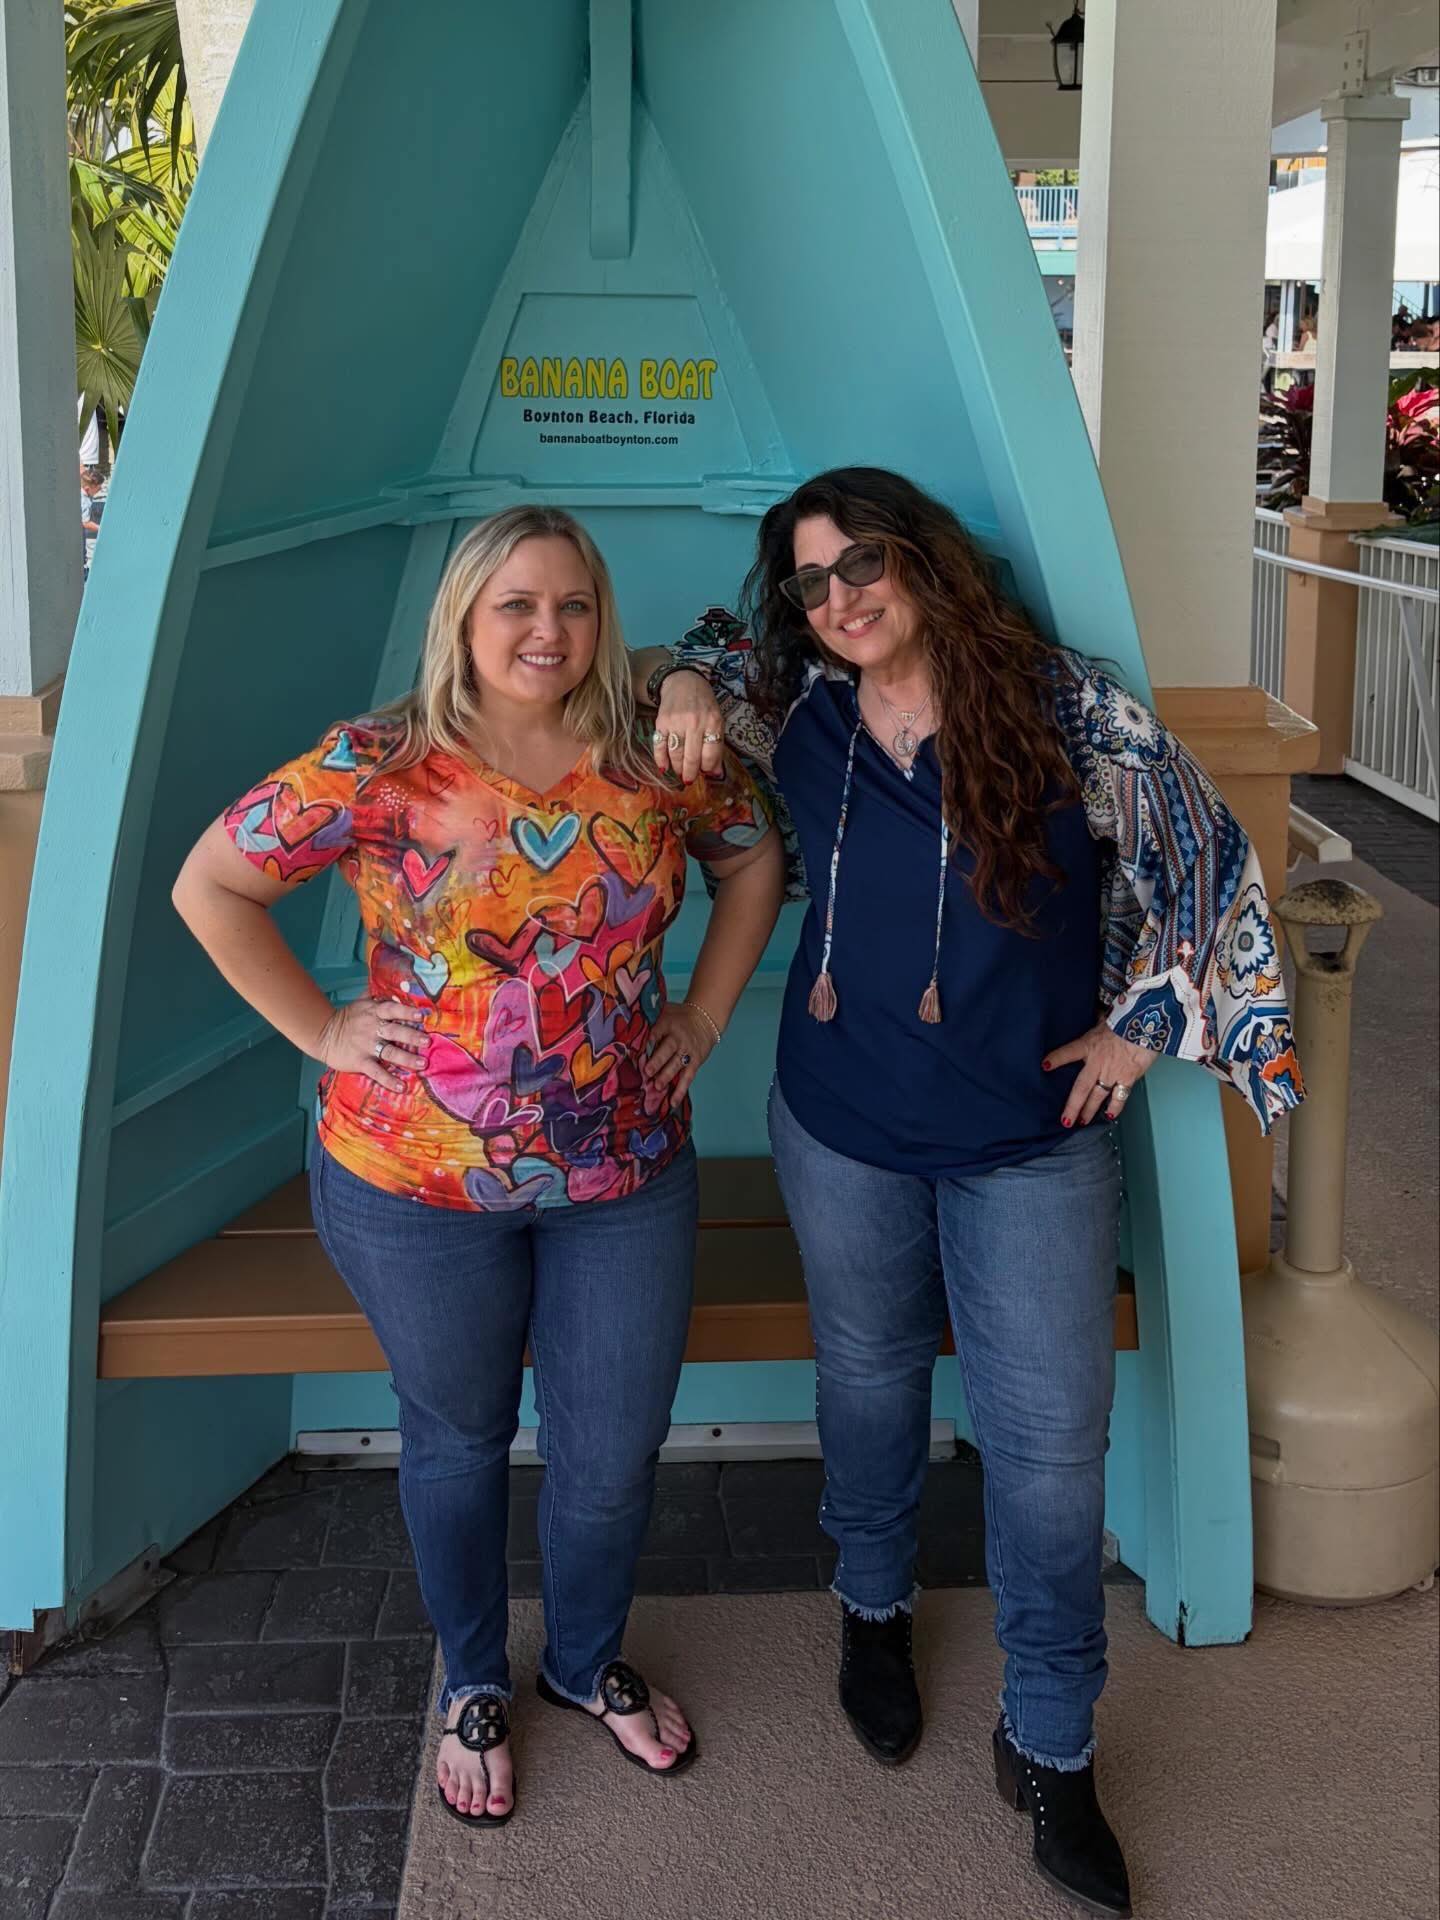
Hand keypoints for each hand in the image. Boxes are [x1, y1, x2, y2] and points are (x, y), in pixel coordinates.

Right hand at [316, 995, 429, 1090]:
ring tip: (423, 1064)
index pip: (392, 1010)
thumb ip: (377, 994)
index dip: (406, 1012)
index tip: (421, 1016)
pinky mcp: (360, 1062)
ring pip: (389, 1052)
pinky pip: (376, 1072)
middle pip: (394, 1032)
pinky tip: (402, 1087)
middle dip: (412, 1036)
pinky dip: (389, 1080)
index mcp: (373, 1012)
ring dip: (407, 1059)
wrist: (323, 1034)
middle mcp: (372, 1028)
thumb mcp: (361, 1002)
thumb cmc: (348, 1018)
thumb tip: (395, 981)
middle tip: (427, 1042)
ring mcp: (366, 1046)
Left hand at [644, 1001, 719, 1102]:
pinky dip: (681, 1090)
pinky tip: (672, 1102)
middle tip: (647, 1072)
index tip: (636, 1048)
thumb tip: (624, 1023)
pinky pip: (687, 1077)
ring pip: (677, 1065)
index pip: (657, 1031)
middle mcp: (678, 1038)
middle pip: (668, 1049)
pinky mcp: (694, 1062)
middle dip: (658, 1061)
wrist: (704, 1019)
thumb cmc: (678, 1017)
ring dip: (667, 1076)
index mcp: (668, 1023)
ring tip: (657, 1086)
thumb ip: (648, 1017)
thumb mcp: (664, 1011)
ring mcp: (687, 1051)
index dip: (648, 1039)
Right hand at [652, 670, 724, 784]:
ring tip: (679, 773)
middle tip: (689, 780)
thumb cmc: (703, 704)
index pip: (711, 754)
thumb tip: (716, 773)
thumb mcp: (716, 721)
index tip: (705, 772)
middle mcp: (695, 722)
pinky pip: (659, 746)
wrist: (683, 682)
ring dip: (677, 768)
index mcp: (713, 722)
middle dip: (691, 773)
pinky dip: (661, 759)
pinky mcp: (661, 722)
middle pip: (692, 757)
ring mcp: (677, 722)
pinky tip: (664, 768)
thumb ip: (717, 746)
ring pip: (676, 754)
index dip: (708, 768)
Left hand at [1044, 1021, 1157, 1126]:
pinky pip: (1119, 1097)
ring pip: (1097, 1096)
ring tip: (1082, 1122)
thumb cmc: (1127, 1020)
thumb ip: (1099, 1022)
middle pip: (1080, 1089)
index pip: (1068, 1053)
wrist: (1146, 1026)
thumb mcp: (1106, 1019)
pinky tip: (1109, 1115)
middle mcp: (1097, 1063)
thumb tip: (1098, 1013)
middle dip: (1072, 1106)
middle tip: (1065, 1121)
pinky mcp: (1127, 1078)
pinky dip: (1114, 1107)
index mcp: (1089, 1045)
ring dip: (1089, 1110)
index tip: (1045, 1065)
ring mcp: (1111, 1073)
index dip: (1056, 1059)